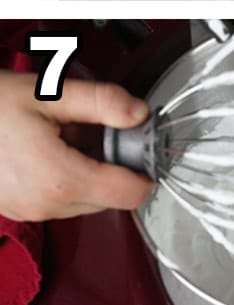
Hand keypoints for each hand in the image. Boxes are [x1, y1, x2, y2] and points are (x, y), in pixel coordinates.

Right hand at [0, 72, 153, 222]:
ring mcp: (27, 210)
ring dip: (86, 173)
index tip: (144, 149)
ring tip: (63, 139)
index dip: (145, 171)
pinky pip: (56, 200)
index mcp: (60, 179)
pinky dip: (63, 179)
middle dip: (112, 167)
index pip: (130, 194)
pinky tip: (46, 150)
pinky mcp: (16, 209)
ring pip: (84, 201)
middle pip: (110, 198)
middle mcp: (45, 204)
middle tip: (96, 133)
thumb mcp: (50, 94)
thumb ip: (102, 103)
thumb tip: (137, 112)